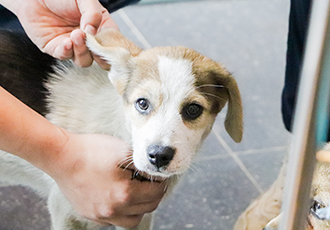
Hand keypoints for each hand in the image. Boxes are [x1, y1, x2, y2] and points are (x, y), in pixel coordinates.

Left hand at [10, 0, 117, 66]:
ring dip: (82, 50)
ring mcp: (74, 46)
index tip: (109, 46)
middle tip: (94, 43)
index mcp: (100, 27)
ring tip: (77, 34)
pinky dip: (67, 50)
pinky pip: (65, 56)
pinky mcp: (57, 49)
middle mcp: (89, 40)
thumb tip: (93, 32)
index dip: (113, 48)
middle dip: (99, 55)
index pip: (112, 43)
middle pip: (100, 58)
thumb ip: (93, 13)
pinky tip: (67, 40)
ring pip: (84, 60)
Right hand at [48, 131, 166, 227]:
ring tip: (138, 193)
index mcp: (125, 194)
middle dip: (154, 195)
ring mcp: (101, 215)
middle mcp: (114, 210)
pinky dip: (122, 212)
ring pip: (132, 220)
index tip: (160, 176)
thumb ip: (142, 165)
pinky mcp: (91, 214)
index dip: (161, 182)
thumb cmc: (92, 151)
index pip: (156, 193)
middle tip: (152, 183)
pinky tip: (120, 198)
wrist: (61, 156)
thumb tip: (154, 173)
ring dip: (140, 208)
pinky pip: (114, 220)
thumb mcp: (123, 151)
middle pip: (147, 208)